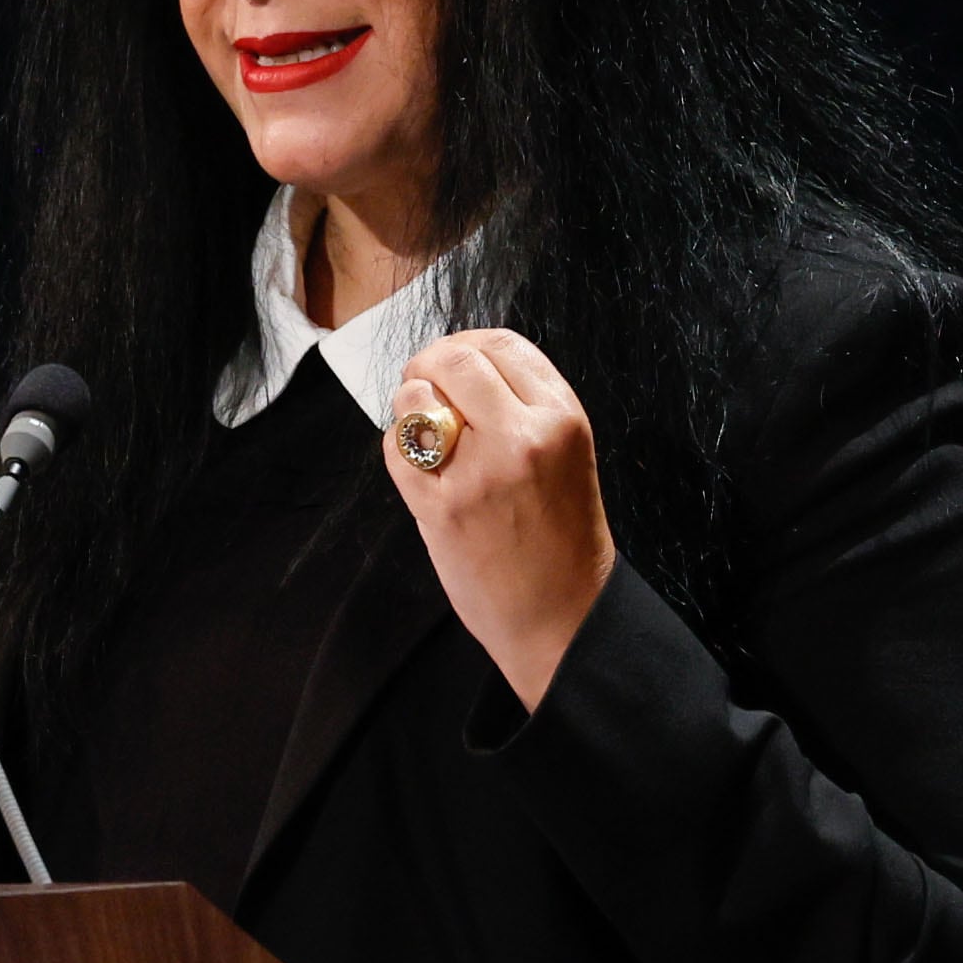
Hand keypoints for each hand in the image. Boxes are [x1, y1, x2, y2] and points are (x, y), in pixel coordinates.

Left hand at [385, 327, 617, 712]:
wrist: (563, 616)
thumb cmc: (563, 537)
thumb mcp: (566, 453)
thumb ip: (521, 405)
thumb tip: (457, 363)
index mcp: (562, 418)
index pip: (502, 345)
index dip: (467, 345)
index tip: (454, 363)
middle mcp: (522, 437)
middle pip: (455, 361)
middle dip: (430, 365)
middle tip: (425, 387)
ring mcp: (478, 473)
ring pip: (417, 399)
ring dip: (410, 406)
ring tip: (426, 433)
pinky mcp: (441, 509)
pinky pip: (396, 449)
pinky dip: (398, 449)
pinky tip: (421, 469)